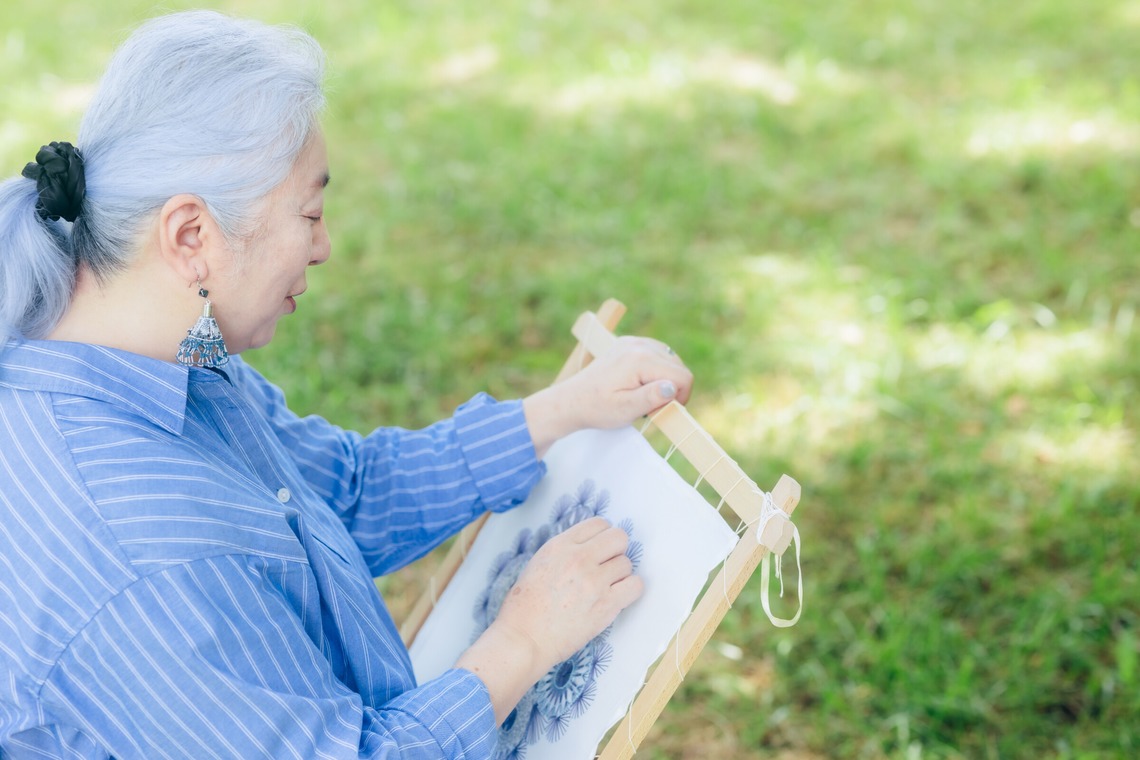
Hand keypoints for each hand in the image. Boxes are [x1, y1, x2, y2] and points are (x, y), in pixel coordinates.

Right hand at [493, 516, 641, 663]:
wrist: (524, 639)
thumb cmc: (525, 607)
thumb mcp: (539, 564)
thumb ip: (565, 551)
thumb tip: (591, 547)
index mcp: (559, 546)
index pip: (598, 523)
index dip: (602, 536)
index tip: (600, 549)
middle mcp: (579, 558)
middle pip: (619, 538)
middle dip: (615, 551)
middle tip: (606, 566)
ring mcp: (594, 581)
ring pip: (626, 563)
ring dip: (619, 575)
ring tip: (604, 588)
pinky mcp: (606, 605)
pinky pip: (635, 585)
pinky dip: (630, 591)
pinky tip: (616, 598)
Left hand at [524, 336, 692, 457]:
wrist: (572, 400)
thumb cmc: (597, 408)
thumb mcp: (625, 409)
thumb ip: (651, 398)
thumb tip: (672, 387)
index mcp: (640, 360)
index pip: (682, 376)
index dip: (680, 397)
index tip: (661, 410)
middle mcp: (638, 345)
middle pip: (678, 366)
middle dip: (672, 387)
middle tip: (650, 405)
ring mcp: (632, 341)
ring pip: (670, 358)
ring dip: (665, 378)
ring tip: (644, 394)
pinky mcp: (628, 343)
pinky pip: (657, 353)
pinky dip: (656, 369)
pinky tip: (641, 383)